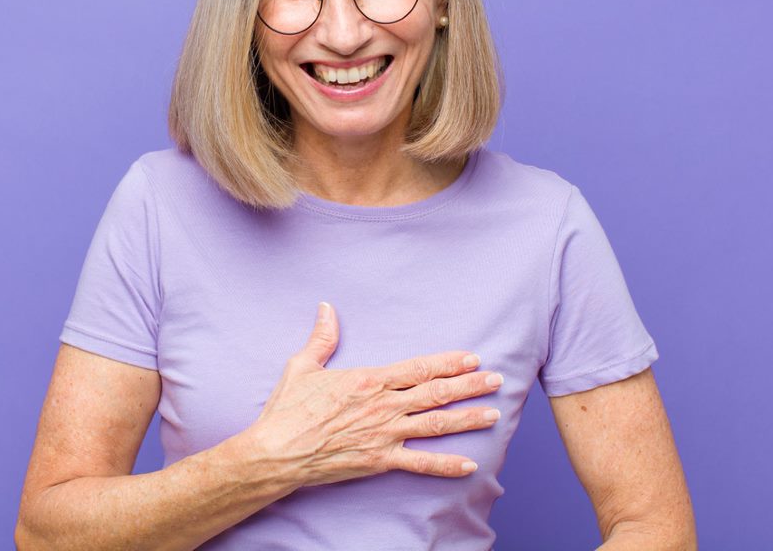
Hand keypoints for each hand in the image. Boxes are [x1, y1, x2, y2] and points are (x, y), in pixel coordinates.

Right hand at [243, 302, 502, 487]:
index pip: (418, 368)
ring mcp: (384, 435)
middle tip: (496, 380)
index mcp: (369, 380)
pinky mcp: (379, 461)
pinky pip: (419, 463)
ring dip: (467, 418)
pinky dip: (446, 464)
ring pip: (435, 425)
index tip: (471, 358)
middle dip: (469, 385)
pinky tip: (470, 464)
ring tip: (493, 414)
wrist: (276, 451)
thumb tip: (326, 307)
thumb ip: (321, 337)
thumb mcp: (302, 365)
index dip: (447, 363)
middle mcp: (383, 406)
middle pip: (435, 393)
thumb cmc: (287, 409)